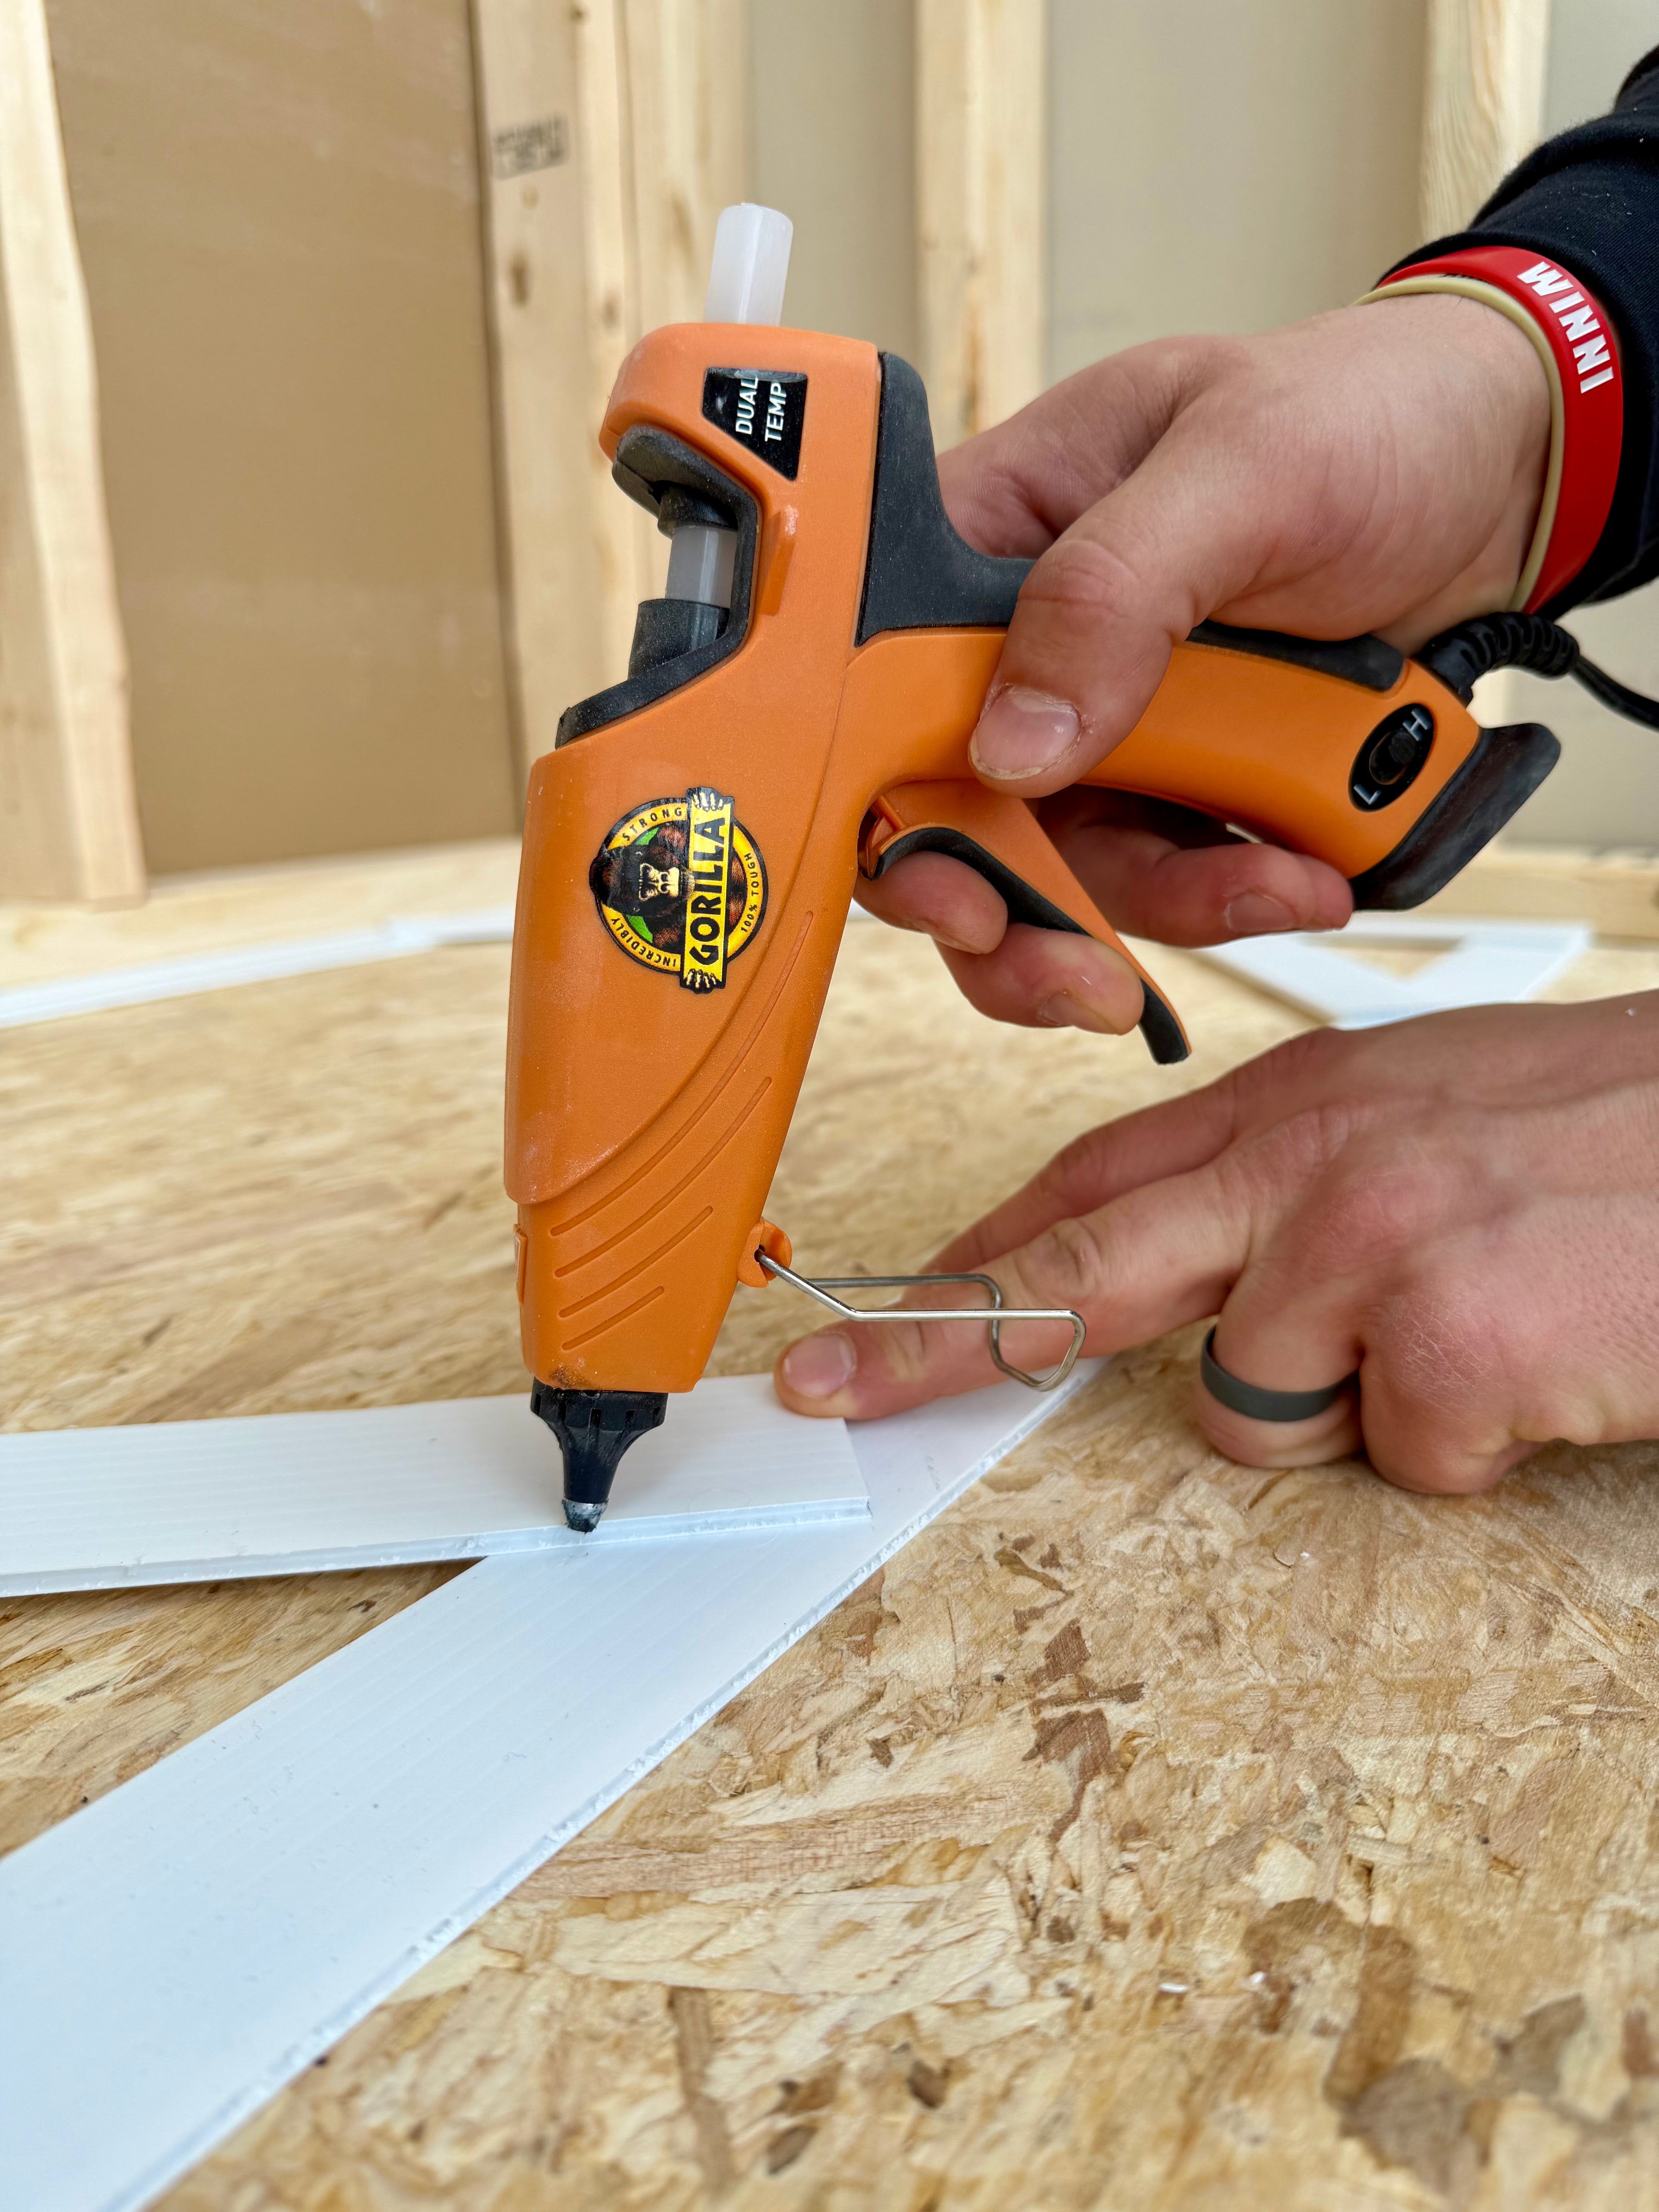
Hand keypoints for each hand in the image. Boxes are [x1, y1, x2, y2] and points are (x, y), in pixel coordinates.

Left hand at [774, 996, 1658, 1493]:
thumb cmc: (1606, 1135)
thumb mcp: (1428, 1117)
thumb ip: (1295, 1187)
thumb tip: (1204, 1291)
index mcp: (1298, 1104)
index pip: (1088, 1180)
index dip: (974, 1251)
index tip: (873, 1306)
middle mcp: (1309, 1163)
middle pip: (1076, 1266)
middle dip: (939, 1337)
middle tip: (832, 1388)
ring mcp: (1369, 1248)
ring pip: (1264, 1410)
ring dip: (1362, 1407)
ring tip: (1479, 1332)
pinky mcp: (1447, 1345)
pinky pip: (1402, 1457)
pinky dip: (1470, 1441)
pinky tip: (1540, 1363)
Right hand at [861, 294, 1550, 1030]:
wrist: (1508, 474)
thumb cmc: (1369, 415)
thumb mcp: (1241, 470)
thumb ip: (1113, 592)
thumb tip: (1013, 743)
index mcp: (989, 539)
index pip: (880, 687)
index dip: (894, 802)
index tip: (951, 890)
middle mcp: (1024, 648)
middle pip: (959, 815)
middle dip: (1021, 914)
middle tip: (1083, 982)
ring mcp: (1104, 726)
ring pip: (1070, 871)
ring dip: (1166, 911)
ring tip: (1283, 888)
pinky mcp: (1182, 784)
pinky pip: (1169, 879)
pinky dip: (1234, 896)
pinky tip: (1311, 874)